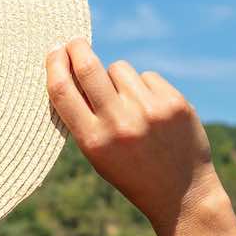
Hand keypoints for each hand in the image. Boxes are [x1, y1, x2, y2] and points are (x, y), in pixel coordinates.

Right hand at [46, 40, 226, 235]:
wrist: (181, 194)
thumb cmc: (132, 172)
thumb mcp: (98, 155)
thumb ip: (83, 118)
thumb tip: (67, 69)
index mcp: (93, 141)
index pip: (62, 91)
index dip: (53, 65)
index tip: (53, 51)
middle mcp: (119, 124)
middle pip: (88, 67)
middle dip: (77, 48)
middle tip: (75, 42)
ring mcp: (148, 111)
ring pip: (119, 68)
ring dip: (118, 78)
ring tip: (130, 105)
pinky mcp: (173, 102)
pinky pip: (147, 76)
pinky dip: (145, 88)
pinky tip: (153, 111)